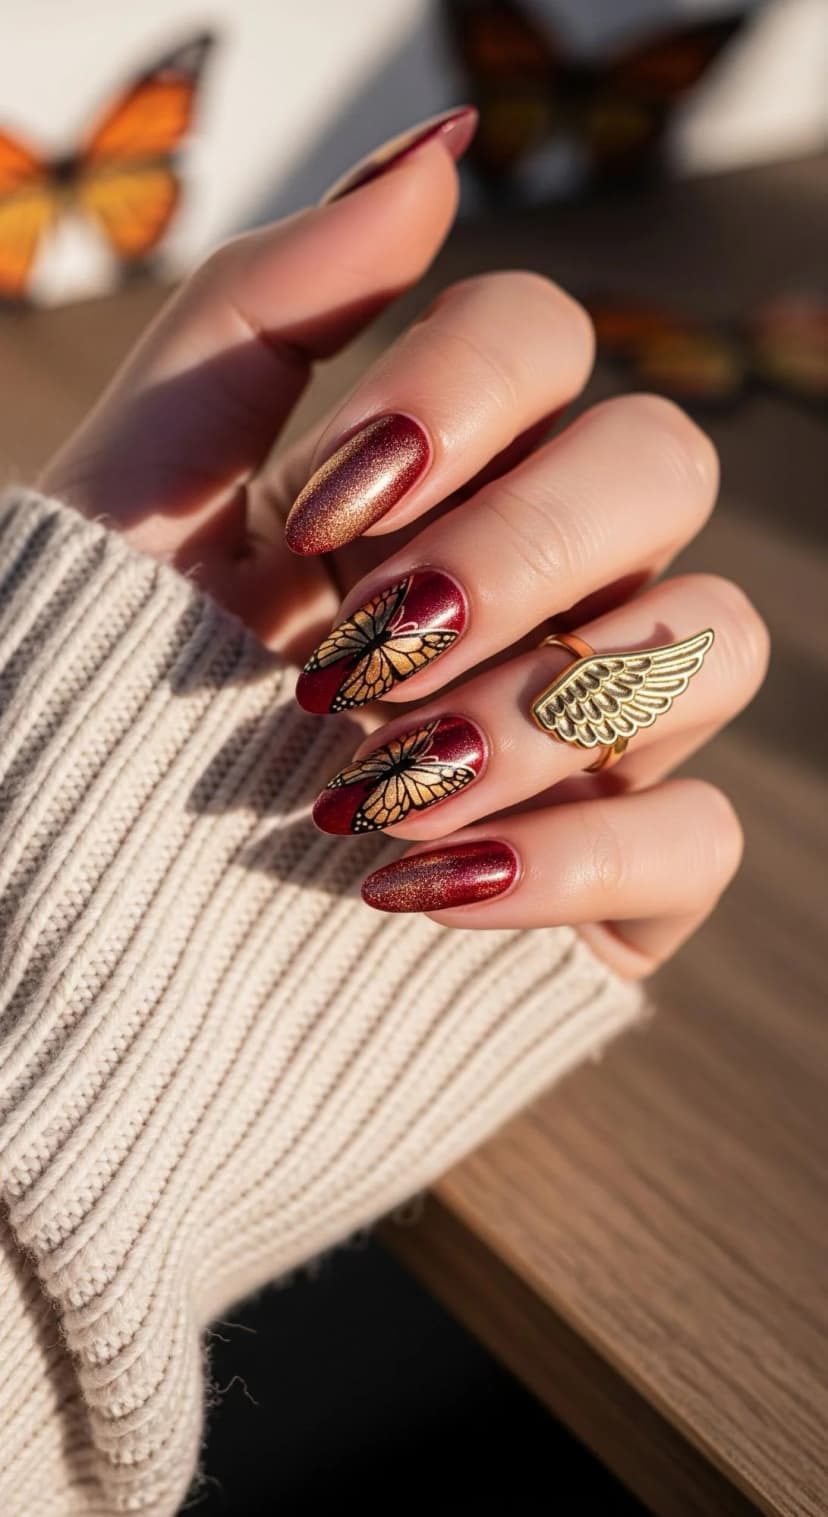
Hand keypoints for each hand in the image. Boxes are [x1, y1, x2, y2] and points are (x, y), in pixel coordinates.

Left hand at [41, 111, 767, 975]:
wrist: (83, 926)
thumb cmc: (102, 697)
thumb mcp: (146, 491)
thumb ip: (275, 309)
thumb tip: (444, 150)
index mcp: (438, 475)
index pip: (547, 339)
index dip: (461, 398)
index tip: (320, 516)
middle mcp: (542, 582)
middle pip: (660, 467)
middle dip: (513, 550)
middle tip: (364, 649)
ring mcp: (594, 729)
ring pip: (713, 640)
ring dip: (542, 707)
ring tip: (383, 783)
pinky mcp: (616, 878)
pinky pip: (698, 838)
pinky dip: (567, 861)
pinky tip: (415, 889)